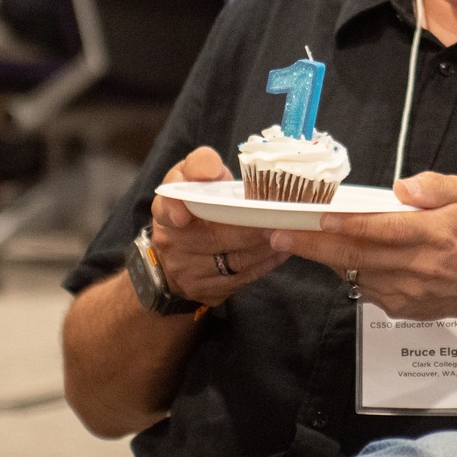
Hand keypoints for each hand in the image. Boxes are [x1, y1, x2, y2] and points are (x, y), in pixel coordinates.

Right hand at [147, 146, 288, 306]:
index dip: (174, 209)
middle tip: (279, 217)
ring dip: (265, 246)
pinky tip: (284, 249)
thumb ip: (201, 164)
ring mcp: (188, 273)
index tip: (182, 214)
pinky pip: (243, 278)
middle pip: (214, 237)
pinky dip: (267, 263)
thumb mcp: (192, 177)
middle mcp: (172, 244)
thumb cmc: (195, 204)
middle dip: (249, 228)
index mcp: (167, 209)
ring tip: (289, 231)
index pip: (166, 207)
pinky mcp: (208, 292)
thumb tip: (210, 169)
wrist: (178, 254)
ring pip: (234, 261)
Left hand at [268, 172, 456, 322]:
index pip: (383, 229)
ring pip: (353, 273)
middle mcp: (416, 265)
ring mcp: (404, 291)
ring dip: (322, 258)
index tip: (317, 217)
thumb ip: (435, 185)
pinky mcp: (397, 307)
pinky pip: (362, 287)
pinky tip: (335, 256)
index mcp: (433, 235)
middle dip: (312, 246)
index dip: (347, 224)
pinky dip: (345, 271)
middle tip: (278, 235)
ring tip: (292, 241)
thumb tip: (402, 187)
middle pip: (356, 255)